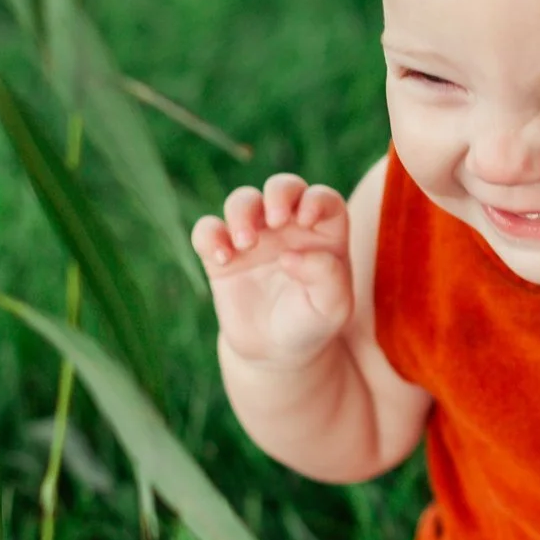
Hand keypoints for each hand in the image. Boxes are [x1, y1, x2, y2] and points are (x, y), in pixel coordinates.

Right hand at [191, 173, 353, 367]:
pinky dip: (209, 235)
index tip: (306, 219)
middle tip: (275, 221)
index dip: (316, 199)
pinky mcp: (221, 255)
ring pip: (243, 200)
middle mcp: (289, 226)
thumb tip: (291, 255)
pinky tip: (223, 258)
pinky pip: (208, 230)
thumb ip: (325, 277)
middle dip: (277, 194)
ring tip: (245, 244)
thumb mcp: (332, 307)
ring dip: (242, 212)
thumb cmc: (312, 323)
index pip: (323, 198)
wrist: (275, 352)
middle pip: (282, 187)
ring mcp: (254, 237)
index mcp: (324, 232)